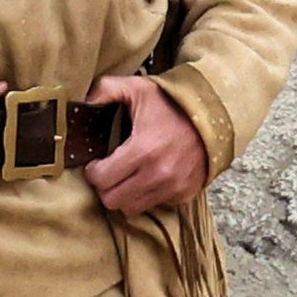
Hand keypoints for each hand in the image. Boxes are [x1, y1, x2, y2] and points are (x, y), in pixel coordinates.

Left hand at [83, 75, 207, 218]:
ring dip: (123, 194)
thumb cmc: (171, 102)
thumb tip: (83, 103)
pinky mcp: (184, 194)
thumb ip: (105, 90)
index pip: (102, 180)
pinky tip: (145, 177)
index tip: (96, 163)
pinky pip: (153, 206)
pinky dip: (145, 196)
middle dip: (104, 186)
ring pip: (131, 209)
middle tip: (107, 171)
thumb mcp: (137, 87)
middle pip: (113, 200)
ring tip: (124, 177)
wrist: (213, 115)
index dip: (92, 171)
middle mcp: (158, 174)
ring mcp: (172, 187)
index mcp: (143, 150)